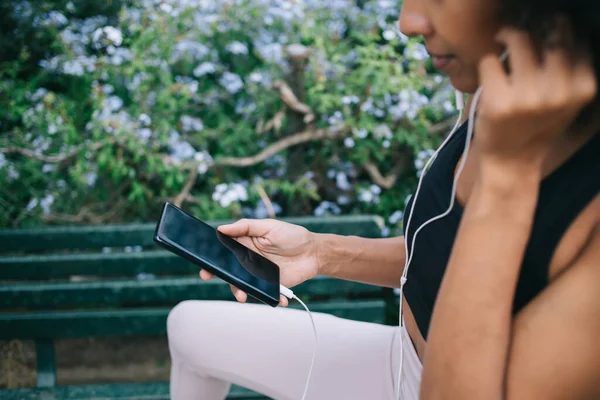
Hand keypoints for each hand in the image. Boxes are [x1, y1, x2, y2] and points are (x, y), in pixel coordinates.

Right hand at [199, 219, 319, 305]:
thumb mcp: (269, 226)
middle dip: (219, 275)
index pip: (224, 250)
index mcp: (245, 243)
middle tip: (211, 277)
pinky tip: (279, 299)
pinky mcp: (270, 286)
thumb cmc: (292, 235)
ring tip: (243, 295)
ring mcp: (258, 274)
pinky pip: (264, 294)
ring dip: (240, 291)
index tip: (204, 262)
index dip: (212, 256)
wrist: (314, 253)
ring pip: (242, 285)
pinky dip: (270, 298)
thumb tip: (221, 228)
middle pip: (229, 270)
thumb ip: (245, 226)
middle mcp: (248, 260)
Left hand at [475, 28, 596, 171]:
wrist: (511, 161)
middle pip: (549, 34)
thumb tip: (555, 24)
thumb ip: (568, 69)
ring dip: (507, 36)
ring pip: (518, 40)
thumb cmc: (535, 126)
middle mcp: (560, 91)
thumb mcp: (564, 100)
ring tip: (502, 39)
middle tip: (519, 31)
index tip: (542, 31)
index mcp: (582, 88)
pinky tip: (491, 74)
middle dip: (533, 26)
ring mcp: (529, 97)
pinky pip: (490, 61)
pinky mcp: (499, 102)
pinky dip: (488, 63)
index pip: (575, 39)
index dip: (556, 29)